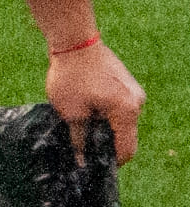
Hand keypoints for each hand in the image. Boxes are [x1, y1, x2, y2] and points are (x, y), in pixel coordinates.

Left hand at [46, 39, 143, 163]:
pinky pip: (119, 106)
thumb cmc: (70, 75)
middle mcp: (137, 102)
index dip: (111, 161)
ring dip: (104, 126)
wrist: (73, 40)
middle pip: (125, 134)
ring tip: (82, 124)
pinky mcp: (126, 83)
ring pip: (122, 120)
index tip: (94, 165)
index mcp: (127, 111)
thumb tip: (80, 159)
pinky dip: (106, 113)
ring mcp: (134, 91)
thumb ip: (79, 138)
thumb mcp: (70, 112)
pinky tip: (87, 109)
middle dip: (105, 142)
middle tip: (84, 146)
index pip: (126, 149)